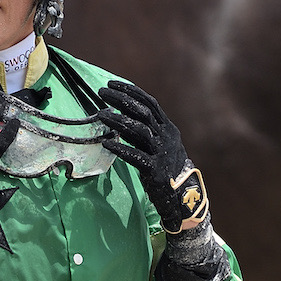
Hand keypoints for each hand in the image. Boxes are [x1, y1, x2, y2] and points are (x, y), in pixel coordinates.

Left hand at [97, 80, 207, 233]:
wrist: (180, 196)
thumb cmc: (162, 166)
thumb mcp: (153, 144)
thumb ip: (139, 130)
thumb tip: (115, 114)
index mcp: (167, 128)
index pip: (149, 103)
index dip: (131, 91)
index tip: (111, 84)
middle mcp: (167, 137)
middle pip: (144, 112)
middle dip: (122, 100)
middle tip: (101, 93)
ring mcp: (162, 153)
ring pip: (140, 131)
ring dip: (118, 121)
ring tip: (100, 115)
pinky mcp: (156, 170)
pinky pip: (137, 156)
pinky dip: (121, 148)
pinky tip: (106, 143)